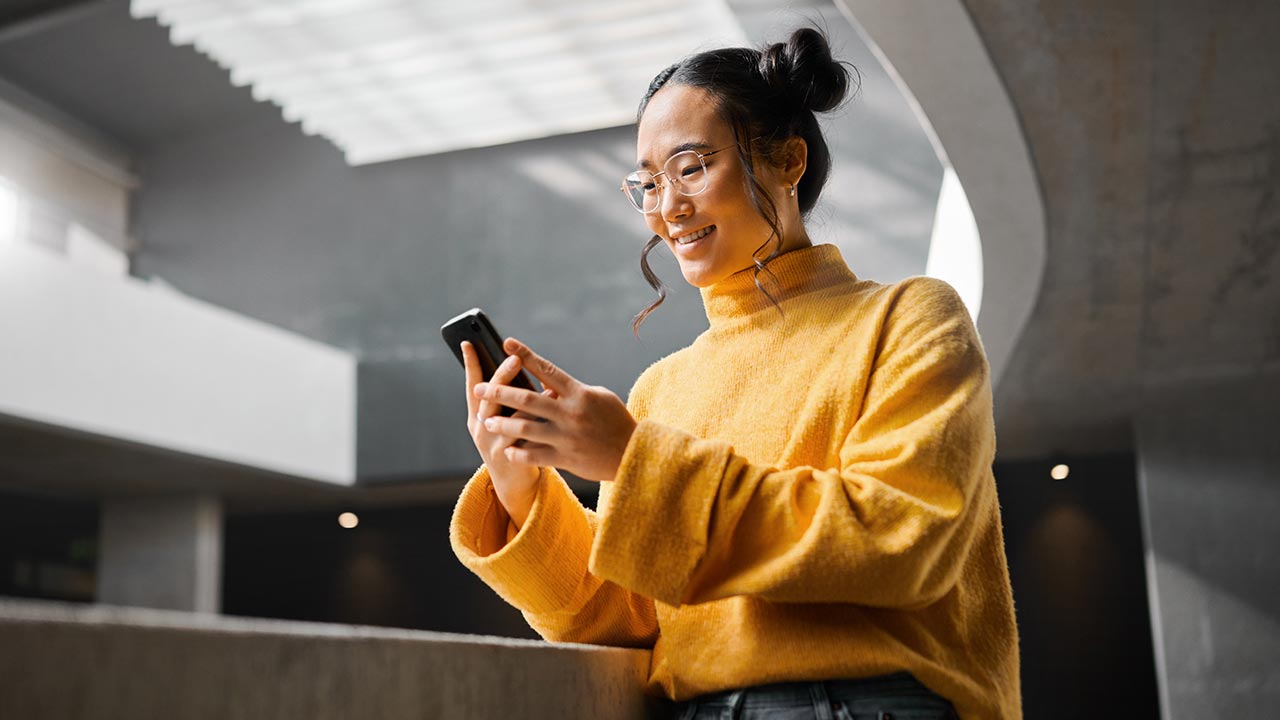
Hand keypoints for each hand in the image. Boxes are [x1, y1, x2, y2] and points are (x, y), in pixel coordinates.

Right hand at [462, 341, 549, 526]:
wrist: (514, 483)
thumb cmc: (511, 442)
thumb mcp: (500, 420)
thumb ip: (506, 399)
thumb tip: (518, 363)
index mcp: (476, 415)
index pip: (472, 384)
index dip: (470, 364)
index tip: (468, 342)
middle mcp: (480, 428)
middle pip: (489, 398)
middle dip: (502, 377)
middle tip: (515, 359)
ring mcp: (493, 444)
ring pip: (508, 418)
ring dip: (527, 400)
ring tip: (544, 384)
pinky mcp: (511, 458)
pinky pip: (527, 437)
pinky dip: (541, 421)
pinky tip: (554, 410)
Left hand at [473, 338, 636, 482]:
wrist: (634, 454)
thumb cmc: (615, 421)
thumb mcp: (598, 397)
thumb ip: (570, 390)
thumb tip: (544, 381)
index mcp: (579, 393)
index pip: (547, 369)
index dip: (525, 354)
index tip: (506, 343)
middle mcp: (570, 413)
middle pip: (527, 398)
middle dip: (500, 391)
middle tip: (480, 387)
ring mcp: (566, 437)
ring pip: (525, 428)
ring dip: (502, 422)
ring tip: (486, 419)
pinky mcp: (566, 459)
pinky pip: (534, 455)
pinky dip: (517, 452)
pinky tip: (506, 449)